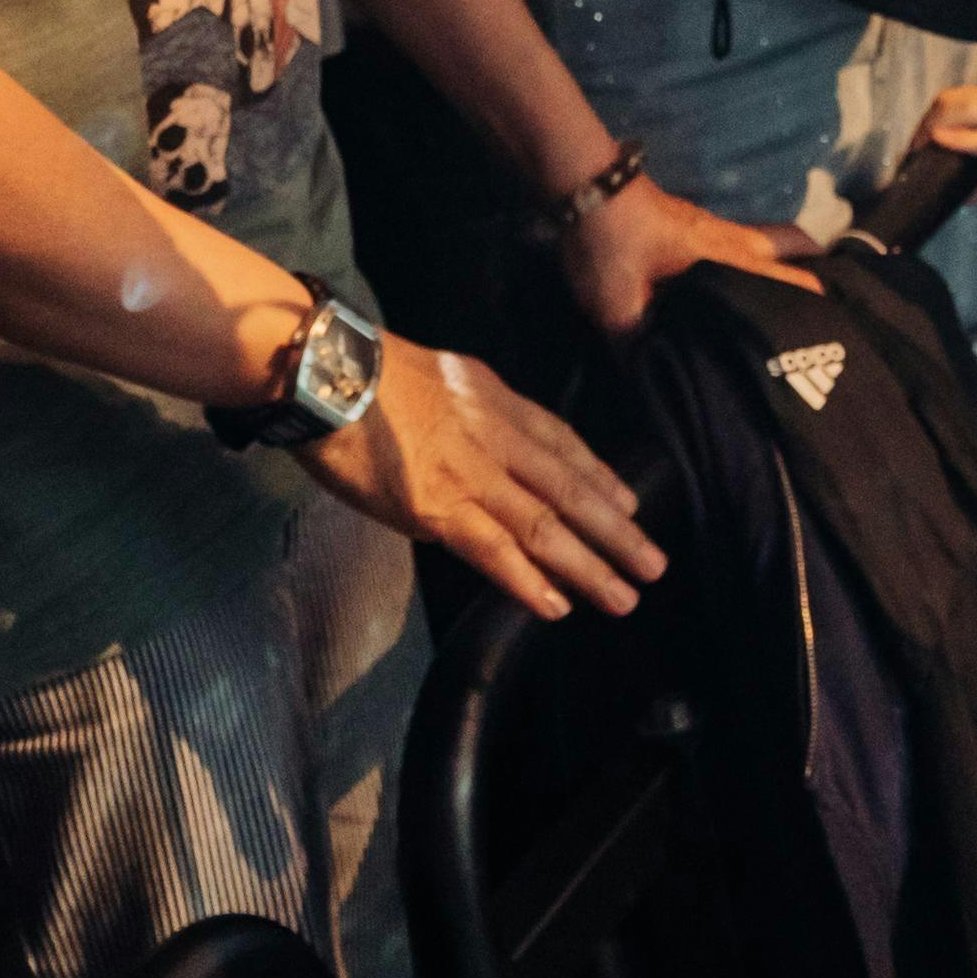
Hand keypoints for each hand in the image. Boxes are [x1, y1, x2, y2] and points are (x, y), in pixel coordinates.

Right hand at [302, 342, 666, 620]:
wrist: (321, 372)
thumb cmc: (359, 374)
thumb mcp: (436, 374)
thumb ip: (467, 411)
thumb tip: (481, 449)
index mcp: (492, 397)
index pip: (560, 441)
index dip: (599, 475)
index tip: (628, 502)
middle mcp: (494, 433)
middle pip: (569, 487)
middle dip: (616, 529)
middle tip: (654, 563)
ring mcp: (470, 472)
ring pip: (544, 524)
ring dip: (589, 565)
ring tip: (625, 596)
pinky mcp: (436, 507)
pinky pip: (494, 550)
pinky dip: (528, 580)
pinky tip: (557, 605)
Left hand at [557, 168, 823, 339]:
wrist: (585, 184)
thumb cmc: (608, 242)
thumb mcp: (615, 306)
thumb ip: (638, 347)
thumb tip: (652, 389)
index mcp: (721, 256)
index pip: (782, 276)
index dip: (812, 299)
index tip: (837, 323)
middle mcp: (728, 236)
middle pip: (790, 241)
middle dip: (814, 264)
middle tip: (825, 298)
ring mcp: (710, 225)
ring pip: (766, 238)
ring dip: (784, 259)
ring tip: (787, 295)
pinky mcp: (691, 223)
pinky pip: (740, 239)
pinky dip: (754, 255)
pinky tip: (736, 282)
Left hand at [915, 76, 976, 208]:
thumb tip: (963, 193)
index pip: (958, 96)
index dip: (930, 119)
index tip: (918, 145)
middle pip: (952, 99)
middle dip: (924, 127)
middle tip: (913, 155)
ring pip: (964, 111)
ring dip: (935, 134)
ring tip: (922, 159)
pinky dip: (961, 144)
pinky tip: (946, 151)